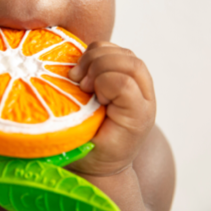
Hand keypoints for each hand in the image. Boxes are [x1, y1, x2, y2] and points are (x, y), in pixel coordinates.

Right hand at [67, 42, 155, 176]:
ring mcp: (138, 85)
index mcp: (137, 118)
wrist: (104, 159)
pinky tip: (85, 68)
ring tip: (80, 75)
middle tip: (80, 82)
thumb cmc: (91, 154)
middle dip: (98, 64)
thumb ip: (82, 123)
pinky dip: (97, 52)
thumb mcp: (85, 147)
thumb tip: (66, 93)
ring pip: (124, 53)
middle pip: (130, 62)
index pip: (125, 84)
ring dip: (96, 56)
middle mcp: (144, 99)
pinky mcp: (126, 75)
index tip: (87, 95)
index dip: (102, 83)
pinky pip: (117, 51)